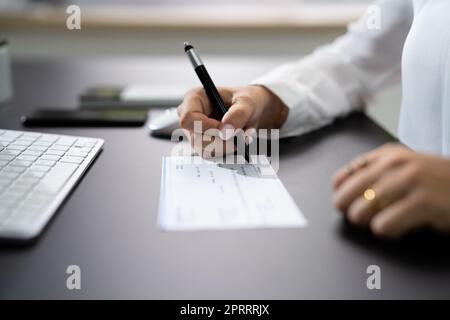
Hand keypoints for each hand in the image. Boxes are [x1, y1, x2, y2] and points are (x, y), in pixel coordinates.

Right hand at [177, 85, 287, 156]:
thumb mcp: (247, 102)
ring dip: (226, 148)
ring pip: (204, 151)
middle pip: (196, 139)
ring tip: (240, 137)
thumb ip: (238, 114)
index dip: (206, 127)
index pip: (188, 118)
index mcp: (195, 98)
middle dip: (221, 141)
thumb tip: (226, 131)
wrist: (250, 110)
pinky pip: (212, 156)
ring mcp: (195, 133)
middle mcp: (191, 117)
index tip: (226, 130)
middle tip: (239, 137)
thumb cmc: (245, 100)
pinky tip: (237, 143)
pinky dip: (228, 152)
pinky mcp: (203, 145)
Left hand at [332, 143, 449, 237]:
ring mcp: (410, 182)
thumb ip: (377, 172)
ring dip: (364, 221)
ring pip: (362, 209)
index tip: (341, 199)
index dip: (340, 190)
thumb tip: (340, 189)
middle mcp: (396, 164)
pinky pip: (384, 224)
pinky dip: (385, 231)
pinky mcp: (423, 203)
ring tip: (377, 223)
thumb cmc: (437, 181)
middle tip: (355, 217)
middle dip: (347, 208)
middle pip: (350, 191)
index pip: (349, 172)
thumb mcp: (406, 167)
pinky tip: (396, 228)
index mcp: (389, 154)